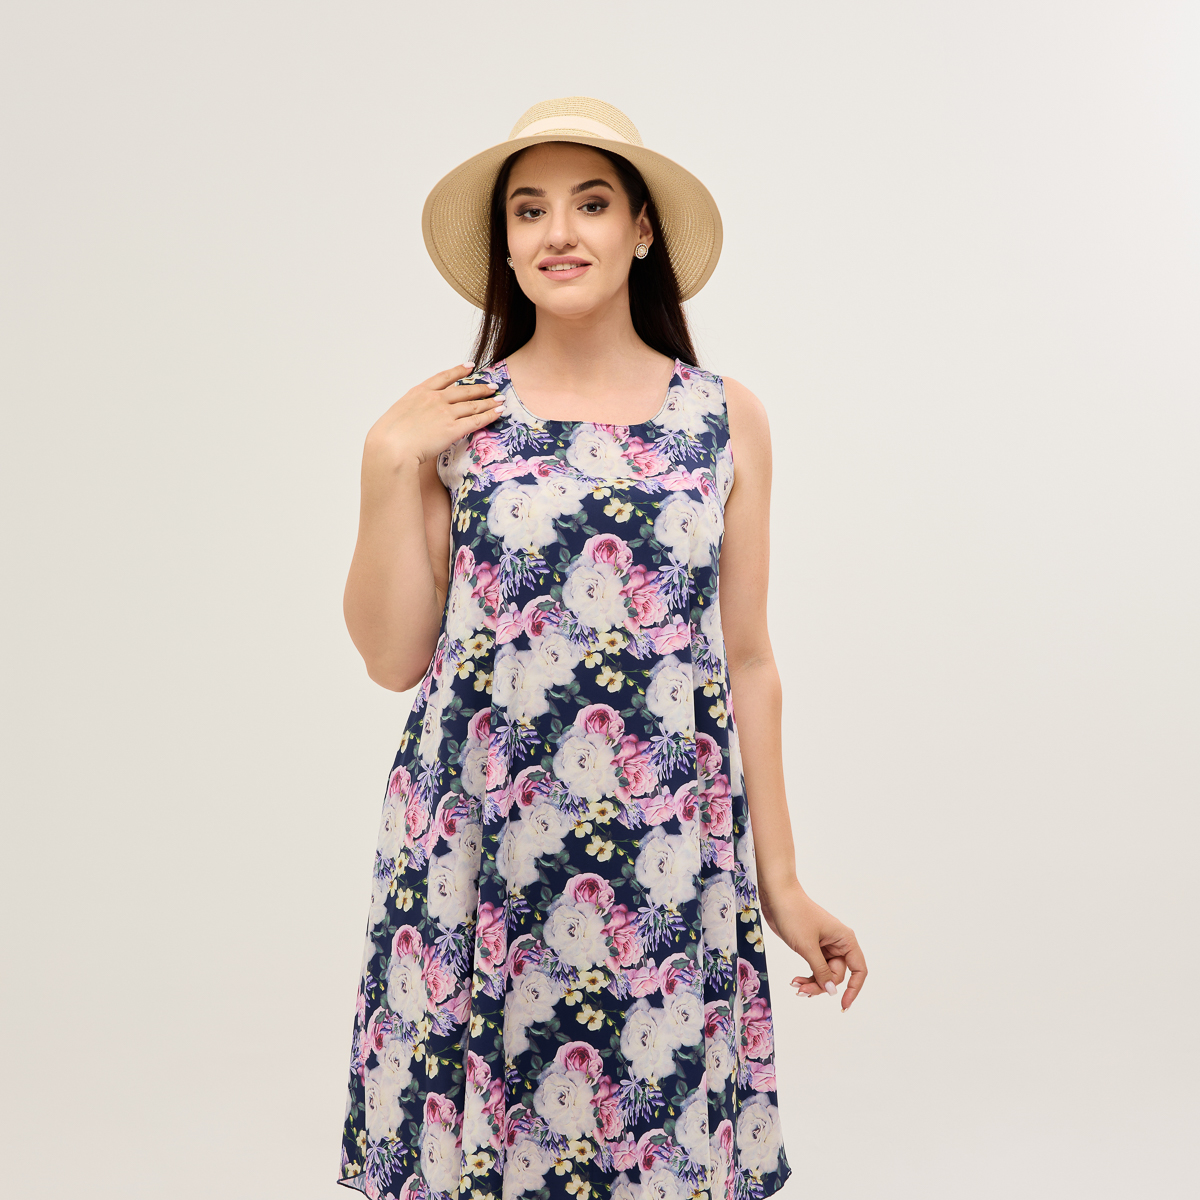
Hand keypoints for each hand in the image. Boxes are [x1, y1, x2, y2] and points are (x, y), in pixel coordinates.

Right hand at [364, 361, 502, 472]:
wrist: (392, 446)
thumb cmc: (389, 436)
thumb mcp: (398, 414)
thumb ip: (412, 411)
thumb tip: (416, 417)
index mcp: (419, 392)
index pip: (443, 377)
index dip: (459, 371)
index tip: (469, 366)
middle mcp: (435, 399)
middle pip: (463, 390)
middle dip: (480, 388)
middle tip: (492, 386)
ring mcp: (445, 413)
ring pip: (473, 405)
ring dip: (489, 401)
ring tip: (500, 399)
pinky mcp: (453, 429)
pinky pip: (476, 420)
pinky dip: (490, 415)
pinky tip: (498, 412)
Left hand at [759, 877, 866, 1010]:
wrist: (777, 896)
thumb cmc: (794, 915)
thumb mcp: (808, 946)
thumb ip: (821, 970)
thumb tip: (832, 991)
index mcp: (845, 940)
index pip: (858, 970)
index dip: (854, 989)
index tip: (843, 1006)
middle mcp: (838, 943)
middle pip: (837, 975)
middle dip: (821, 985)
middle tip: (801, 990)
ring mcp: (824, 946)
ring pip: (825, 974)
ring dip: (812, 982)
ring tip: (796, 985)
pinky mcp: (812, 946)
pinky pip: (815, 967)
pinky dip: (807, 975)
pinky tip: (795, 980)